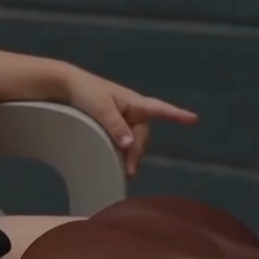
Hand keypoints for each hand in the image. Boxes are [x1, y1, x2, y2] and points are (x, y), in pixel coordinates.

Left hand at [62, 69, 197, 176]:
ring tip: (123, 172)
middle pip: (142, 135)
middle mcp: (131, 110)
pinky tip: (118, 163)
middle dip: (137, 153)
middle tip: (128, 172)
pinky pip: (123, 141)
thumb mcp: (101, 108)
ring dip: (129, 155)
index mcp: (133, 102)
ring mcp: (122, 118)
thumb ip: (116, 126)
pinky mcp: (112, 125)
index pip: (159, 109)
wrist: (64, 86)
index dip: (176, 115)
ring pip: (133, 141)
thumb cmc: (86, 92)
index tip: (194, 119)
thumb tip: (130, 146)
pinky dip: (122, 152)